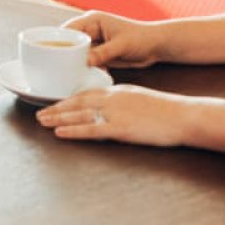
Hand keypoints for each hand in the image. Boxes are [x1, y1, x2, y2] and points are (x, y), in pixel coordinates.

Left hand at [36, 85, 196, 146]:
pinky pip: (92, 129)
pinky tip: (60, 132)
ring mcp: (116, 112)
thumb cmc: (167, 111)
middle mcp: (113, 99)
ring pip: (80, 114)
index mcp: (117, 91)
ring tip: (42, 121)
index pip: (86, 93)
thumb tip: (109, 109)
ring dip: (58, 118)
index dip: (68, 99)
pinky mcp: (122, 128)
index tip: (54, 103)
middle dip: (57, 107)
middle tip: (39, 112)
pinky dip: (73, 130)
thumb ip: (122, 102)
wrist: (186, 116)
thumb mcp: (140, 99)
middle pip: (77, 102)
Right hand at [62, 10, 163, 67]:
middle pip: (70, 42)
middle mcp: (90, 30)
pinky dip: (86, 69)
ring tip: (70, 73)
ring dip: (76, 63)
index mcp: (93, 20)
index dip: (60, 40)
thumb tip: (85, 62)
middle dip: (66, 54)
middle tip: (60, 67)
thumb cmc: (142, 38)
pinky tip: (85, 76)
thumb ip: (103, 53)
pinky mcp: (99, 54)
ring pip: (77, 54)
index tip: (53, 54)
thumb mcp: (121, 45)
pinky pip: (87, 62)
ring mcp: (94, 43)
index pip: (70, 29)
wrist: (157, 46)